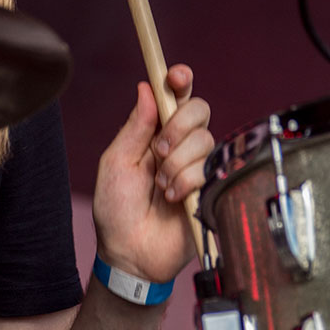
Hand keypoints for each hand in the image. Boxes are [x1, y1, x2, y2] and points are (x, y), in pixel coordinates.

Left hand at [91, 64, 212, 284]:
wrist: (131, 253)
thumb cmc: (117, 209)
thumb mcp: (117, 162)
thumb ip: (135, 127)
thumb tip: (146, 87)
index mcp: (156, 133)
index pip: (175, 97)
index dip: (179, 80)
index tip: (176, 76)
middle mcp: (180, 145)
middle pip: (199, 110)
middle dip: (177, 127)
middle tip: (158, 151)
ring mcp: (198, 166)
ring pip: (204, 141)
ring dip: (176, 164)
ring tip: (160, 186)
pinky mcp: (212, 188)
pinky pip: (209, 169)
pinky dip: (185, 183)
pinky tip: (172, 199)